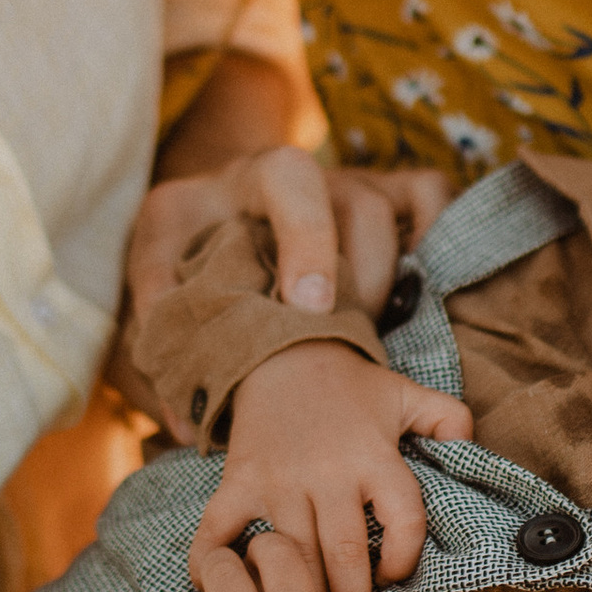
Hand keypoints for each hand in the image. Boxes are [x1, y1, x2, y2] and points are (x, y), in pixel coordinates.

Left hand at [124, 148, 451, 331]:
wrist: (216, 205)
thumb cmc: (188, 239)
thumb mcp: (155, 265)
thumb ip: (162, 326)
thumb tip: (185, 421)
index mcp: (252, 176)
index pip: (293, 180)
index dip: (309, 241)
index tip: (309, 308)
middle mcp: (316, 171)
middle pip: (361, 210)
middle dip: (353, 289)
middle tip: (329, 349)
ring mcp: (360, 178)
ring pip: (395, 218)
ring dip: (383, 288)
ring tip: (358, 343)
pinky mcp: (394, 191)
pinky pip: (434, 197)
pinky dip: (436, 238)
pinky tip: (412, 300)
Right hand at [189, 339, 470, 591]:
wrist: (284, 354)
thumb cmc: (352, 389)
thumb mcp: (407, 393)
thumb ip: (448, 419)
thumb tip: (471, 448)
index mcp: (374, 456)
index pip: (403, 518)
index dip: (405, 558)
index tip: (395, 580)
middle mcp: (328, 472)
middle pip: (344, 553)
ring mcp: (279, 478)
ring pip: (291, 553)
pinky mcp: (239, 479)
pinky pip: (220, 526)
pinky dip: (210, 560)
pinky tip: (215, 591)